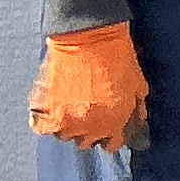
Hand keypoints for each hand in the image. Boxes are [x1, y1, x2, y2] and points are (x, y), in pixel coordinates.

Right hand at [31, 23, 149, 150]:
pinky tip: (55, 104)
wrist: (86, 36)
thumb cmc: (116, 56)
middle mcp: (88, 127)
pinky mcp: (43, 111)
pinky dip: (46, 119)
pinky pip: (42, 127)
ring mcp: (64, 121)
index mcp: (114, 122)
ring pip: (65, 135)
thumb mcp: (137, 84)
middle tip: (90, 109)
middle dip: (91, 129)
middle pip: (87, 142)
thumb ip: (136, 110)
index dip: (112, 133)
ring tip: (72, 103)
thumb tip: (137, 125)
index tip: (109, 125)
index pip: (112, 144)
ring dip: (69, 123)